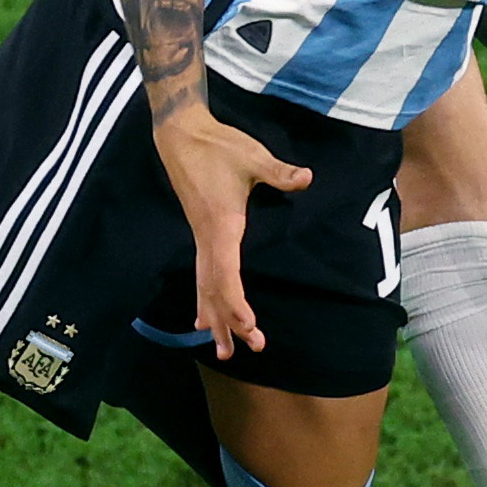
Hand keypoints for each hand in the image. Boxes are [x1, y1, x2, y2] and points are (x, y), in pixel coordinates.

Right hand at [151, 102, 310, 358]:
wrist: (181, 135)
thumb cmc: (218, 146)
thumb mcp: (252, 156)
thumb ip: (278, 172)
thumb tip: (306, 177)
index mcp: (221, 225)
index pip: (226, 274)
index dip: (235, 303)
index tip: (249, 325)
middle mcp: (208, 238)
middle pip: (216, 289)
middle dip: (231, 322)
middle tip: (250, 349)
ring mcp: (201, 237)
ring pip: (205, 286)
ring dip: (216, 317)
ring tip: (224, 350)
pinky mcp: (201, 233)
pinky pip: (201, 275)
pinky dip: (206, 299)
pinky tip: (204, 318)